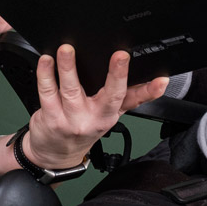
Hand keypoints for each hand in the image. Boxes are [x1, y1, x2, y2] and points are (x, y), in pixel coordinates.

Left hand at [23, 45, 167, 169]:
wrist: (56, 155)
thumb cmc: (84, 128)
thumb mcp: (110, 115)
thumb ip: (132, 97)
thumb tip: (156, 80)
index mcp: (110, 113)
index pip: (133, 100)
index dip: (148, 91)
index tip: (160, 80)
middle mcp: (94, 118)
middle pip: (108, 95)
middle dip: (116, 74)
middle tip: (120, 55)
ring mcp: (72, 119)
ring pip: (72, 90)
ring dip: (69, 68)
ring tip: (68, 50)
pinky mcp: (51, 117)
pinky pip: (48, 92)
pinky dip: (46, 74)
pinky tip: (46, 61)